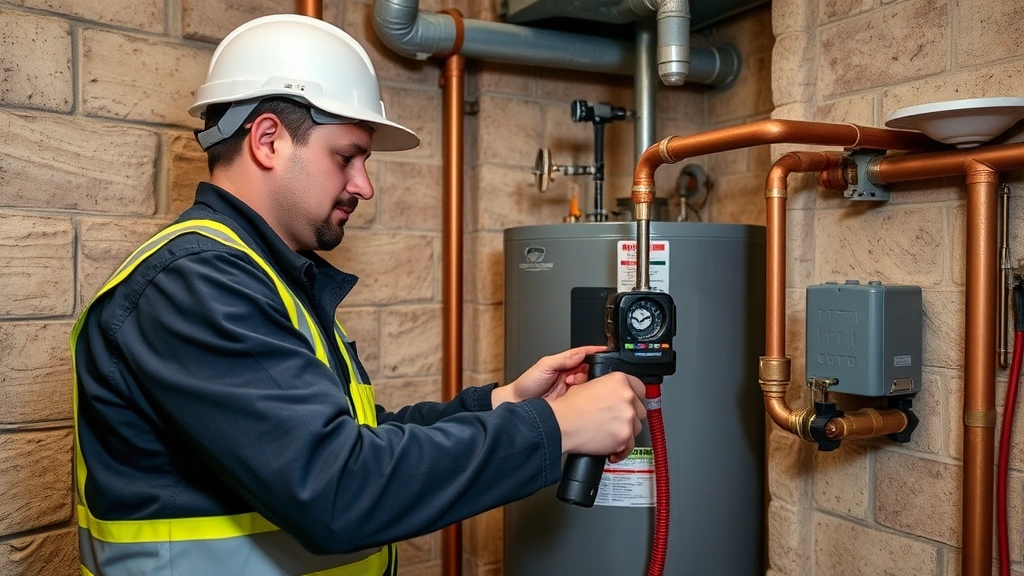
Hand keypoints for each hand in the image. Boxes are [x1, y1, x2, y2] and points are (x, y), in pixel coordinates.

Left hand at [492, 345, 607, 408]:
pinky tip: (576, 394)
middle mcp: (569, 375)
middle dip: (586, 370)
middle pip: (588, 369)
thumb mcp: (544, 366)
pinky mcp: (572, 401)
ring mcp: (571, 388)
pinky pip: (584, 397)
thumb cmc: (526, 384)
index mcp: (563, 363)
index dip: (593, 353)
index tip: (603, 351)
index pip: (583, 355)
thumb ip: (563, 359)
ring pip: (588, 383)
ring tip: (569, 384)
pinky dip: (584, 395)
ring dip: (583, 383)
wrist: (519, 403)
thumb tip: (579, 353)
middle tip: (574, 375)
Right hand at [546, 371, 646, 462]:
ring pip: (637, 428)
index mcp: (619, 380)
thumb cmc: (569, 407)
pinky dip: (622, 449)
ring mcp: (627, 417)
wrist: (561, 424)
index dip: (634, 398)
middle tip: (617, 421)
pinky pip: (630, 446)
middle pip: (640, 409)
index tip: (631, 404)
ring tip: (611, 434)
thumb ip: (609, 387)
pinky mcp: (624, 436)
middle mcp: (627, 397)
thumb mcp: (589, 384)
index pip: (640, 388)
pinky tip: (613, 449)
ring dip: (626, 431)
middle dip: (630, 416)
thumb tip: (616, 394)